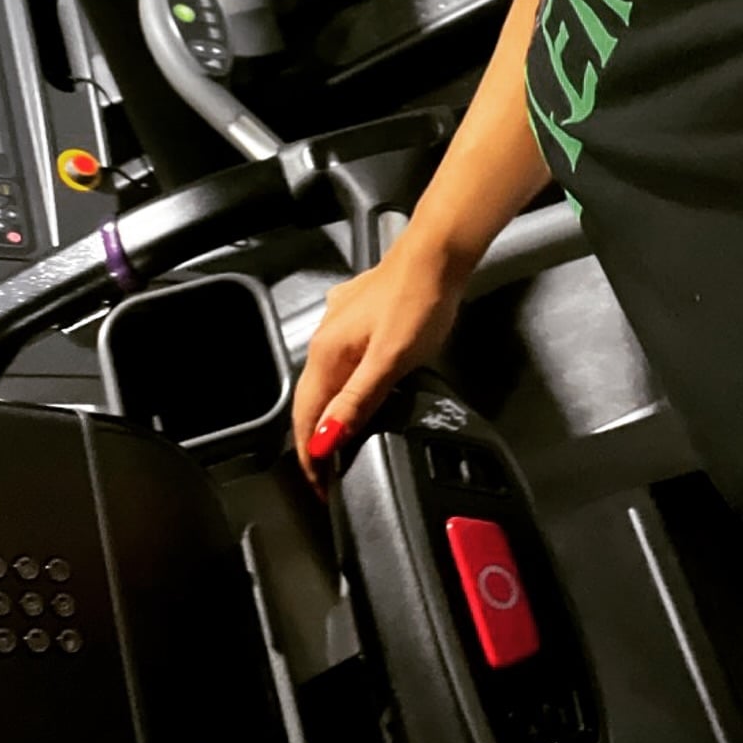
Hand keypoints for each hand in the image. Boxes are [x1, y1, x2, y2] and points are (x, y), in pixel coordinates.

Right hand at [291, 236, 466, 494]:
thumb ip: (357, 401)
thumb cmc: (419, 301)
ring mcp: (340, 324)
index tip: (322, 489)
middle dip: (317, 441)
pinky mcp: (358, 315)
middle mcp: (325, 337)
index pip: (306, 418)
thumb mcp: (391, 360)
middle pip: (311, 401)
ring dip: (330, 415)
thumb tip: (324, 440)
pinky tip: (357, 394)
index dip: (310, 458)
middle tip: (331, 476)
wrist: (436, 252)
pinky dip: (343, 388)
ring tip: (342, 444)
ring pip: (326, 381)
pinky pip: (342, 362)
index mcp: (327, 352)